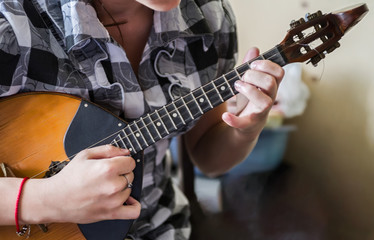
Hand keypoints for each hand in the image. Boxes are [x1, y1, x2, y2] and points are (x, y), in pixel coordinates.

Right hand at [21, 145, 140, 223]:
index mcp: (107, 168)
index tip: (116, 164)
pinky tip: (126, 200)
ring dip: (122, 188)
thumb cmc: (68, 177)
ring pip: (130, 190)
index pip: (131, 162)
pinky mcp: (111, 214)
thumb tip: (126, 151)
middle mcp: (113, 185)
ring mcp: (113, 201)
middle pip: (130, 175)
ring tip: (106, 187)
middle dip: (121, 174)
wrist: (55, 199)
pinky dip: (134, 205)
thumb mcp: (85, 155)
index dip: (123, 161)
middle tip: (106, 176)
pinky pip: (133, 211)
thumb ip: (108, 150)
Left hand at [222, 47, 284, 137]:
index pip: (279, 72)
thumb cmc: (249, 100)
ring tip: (236, 86)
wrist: (246, 126)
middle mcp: (269, 99)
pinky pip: (243, 123)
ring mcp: (260, 113)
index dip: (267, 65)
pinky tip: (225, 116)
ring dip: (248, 90)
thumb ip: (250, 66)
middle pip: (271, 83)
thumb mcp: (249, 81)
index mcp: (270, 87)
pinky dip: (233, 120)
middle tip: (242, 77)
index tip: (253, 65)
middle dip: (254, 76)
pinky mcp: (249, 124)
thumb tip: (254, 49)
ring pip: (265, 102)